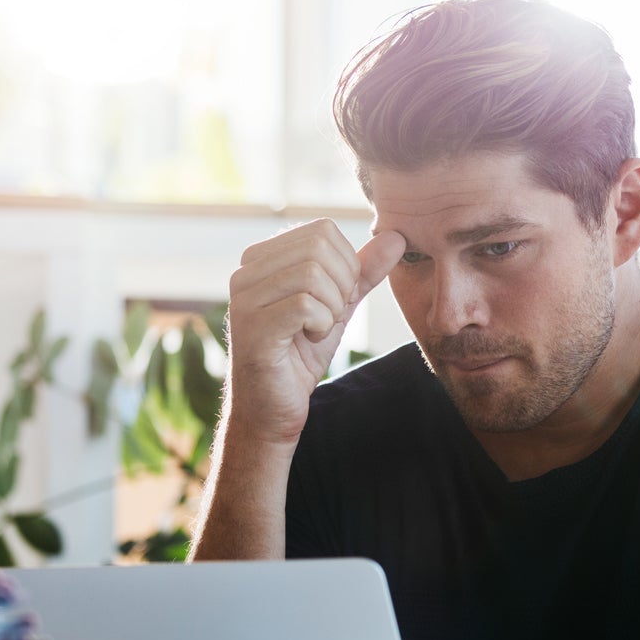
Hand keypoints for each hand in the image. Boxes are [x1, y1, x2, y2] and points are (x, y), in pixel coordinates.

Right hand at [223, 220, 405, 446]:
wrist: (273, 408)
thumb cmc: (300, 355)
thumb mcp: (338, 306)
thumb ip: (363, 272)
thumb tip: (396, 237)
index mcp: (260, 258)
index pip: (323, 230)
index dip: (346, 264)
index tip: (335, 298)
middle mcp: (244, 272)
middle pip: (319, 247)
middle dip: (342, 285)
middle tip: (330, 316)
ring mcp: (243, 299)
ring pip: (313, 275)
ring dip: (331, 309)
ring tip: (316, 331)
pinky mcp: (252, 328)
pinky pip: (306, 306)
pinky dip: (322, 326)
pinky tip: (309, 340)